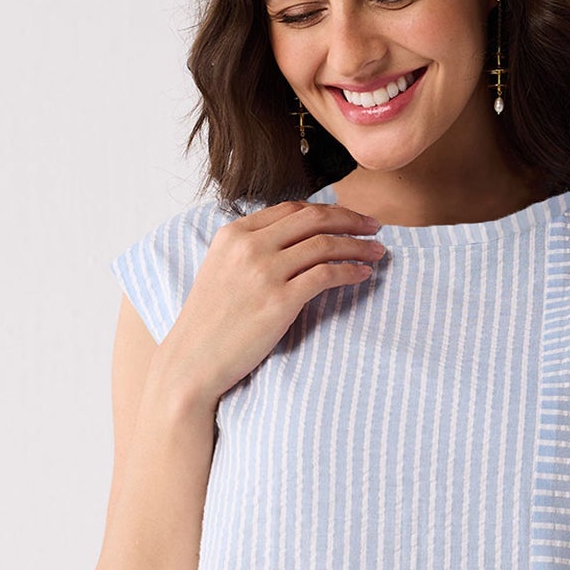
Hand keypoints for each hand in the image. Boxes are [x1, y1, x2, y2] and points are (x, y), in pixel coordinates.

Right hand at [160, 198, 383, 398]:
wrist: (191, 361)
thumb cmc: (209, 322)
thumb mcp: (221, 269)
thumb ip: (251, 248)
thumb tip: (296, 238)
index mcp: (233, 234)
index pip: (292, 209)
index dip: (327, 210)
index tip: (349, 217)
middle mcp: (248, 246)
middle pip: (314, 219)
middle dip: (351, 219)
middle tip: (374, 226)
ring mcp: (264, 273)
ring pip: (325, 244)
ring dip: (358, 245)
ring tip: (377, 252)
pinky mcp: (279, 301)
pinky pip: (327, 275)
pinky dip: (351, 272)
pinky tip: (363, 275)